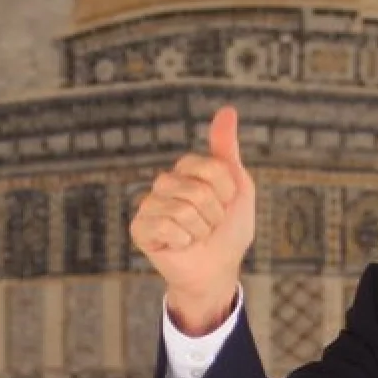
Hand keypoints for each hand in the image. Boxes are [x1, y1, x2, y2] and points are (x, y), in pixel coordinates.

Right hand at [130, 105, 255, 335]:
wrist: (219, 267)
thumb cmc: (229, 229)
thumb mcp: (238, 186)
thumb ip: (227, 149)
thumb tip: (227, 110)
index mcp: (186, 169)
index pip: (210, 167)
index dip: (227, 190)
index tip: (226, 203)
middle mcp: (165, 183)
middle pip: (197, 189)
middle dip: (214, 213)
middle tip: (210, 224)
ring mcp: (150, 205)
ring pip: (183, 208)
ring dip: (201, 229)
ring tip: (197, 235)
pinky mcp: (139, 228)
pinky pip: (166, 225)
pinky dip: (183, 240)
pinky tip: (181, 245)